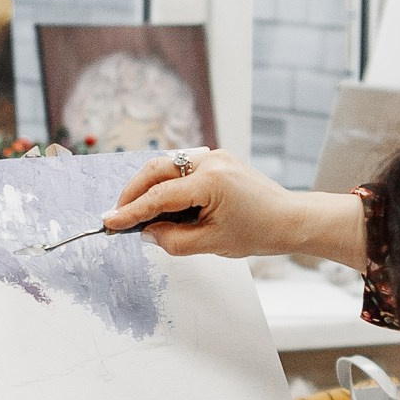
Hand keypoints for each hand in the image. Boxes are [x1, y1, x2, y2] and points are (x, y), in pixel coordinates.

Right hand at [104, 151, 365, 269]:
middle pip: (156, 170)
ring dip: (148, 186)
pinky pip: (181, 167)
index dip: (131, 212)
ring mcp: (214, 156)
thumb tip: (146, 231)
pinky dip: (166, 182)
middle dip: (133, 193)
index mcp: (210, 182)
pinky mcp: (217, 159)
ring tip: (137, 212)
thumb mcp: (211, 244)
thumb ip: (173, 240)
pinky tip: (161, 202)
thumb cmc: (258, 232)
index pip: (159, 197)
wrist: (289, 219)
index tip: (109, 222)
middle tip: (118, 215)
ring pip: (166, 165)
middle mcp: (210, 161)